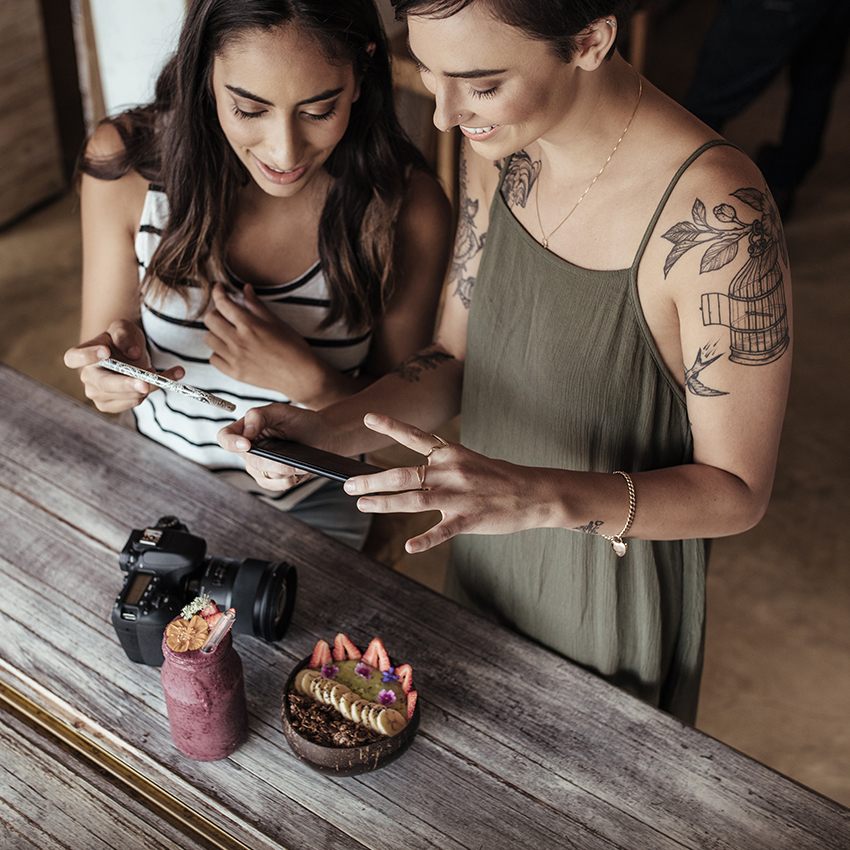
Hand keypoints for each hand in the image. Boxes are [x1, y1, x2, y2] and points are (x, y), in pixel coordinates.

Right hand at [63, 320, 183, 412]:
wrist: (129, 354)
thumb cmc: (122, 339)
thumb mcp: (123, 328)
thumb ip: (124, 335)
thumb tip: (133, 353)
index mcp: (83, 354)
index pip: (74, 357)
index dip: (86, 356)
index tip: (105, 351)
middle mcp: (88, 377)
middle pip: (104, 384)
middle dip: (126, 385)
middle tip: (145, 383)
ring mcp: (99, 394)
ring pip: (127, 396)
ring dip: (150, 385)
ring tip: (167, 372)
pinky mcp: (114, 405)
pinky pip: (137, 401)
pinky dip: (157, 389)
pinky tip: (171, 377)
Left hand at [204, 284, 322, 402]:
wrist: (301, 376)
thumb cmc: (294, 348)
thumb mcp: (277, 322)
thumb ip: (257, 306)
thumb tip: (246, 289)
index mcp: (250, 325)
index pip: (222, 303)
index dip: (218, 292)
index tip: (219, 289)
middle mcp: (238, 341)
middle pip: (210, 320)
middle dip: (216, 313)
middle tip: (227, 315)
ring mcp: (235, 359)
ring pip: (209, 339)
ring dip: (216, 333)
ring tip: (228, 333)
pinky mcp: (235, 373)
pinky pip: (214, 359)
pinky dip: (218, 352)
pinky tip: (230, 350)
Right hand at [217, 403, 335, 490]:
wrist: (322, 438)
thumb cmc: (301, 422)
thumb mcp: (281, 411)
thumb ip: (259, 415)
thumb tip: (246, 432)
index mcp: (246, 429)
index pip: (225, 437)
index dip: (231, 442)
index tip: (247, 444)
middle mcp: (249, 449)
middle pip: (250, 461)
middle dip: (272, 462)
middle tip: (290, 459)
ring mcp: (258, 466)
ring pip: (263, 475)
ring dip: (283, 472)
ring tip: (299, 464)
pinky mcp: (270, 479)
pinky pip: (272, 486)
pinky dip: (286, 482)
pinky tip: (296, 474)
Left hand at [343, 413, 554, 552]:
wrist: (533, 493)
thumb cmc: (498, 477)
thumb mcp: (468, 460)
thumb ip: (440, 465)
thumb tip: (411, 472)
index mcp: (450, 454)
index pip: (415, 436)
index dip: (390, 426)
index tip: (368, 418)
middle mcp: (450, 472)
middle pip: (402, 475)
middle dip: (371, 481)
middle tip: (348, 486)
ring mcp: (458, 496)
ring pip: (413, 500)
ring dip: (384, 503)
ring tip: (362, 505)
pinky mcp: (468, 520)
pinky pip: (442, 531)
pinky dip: (424, 540)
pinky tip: (408, 546)